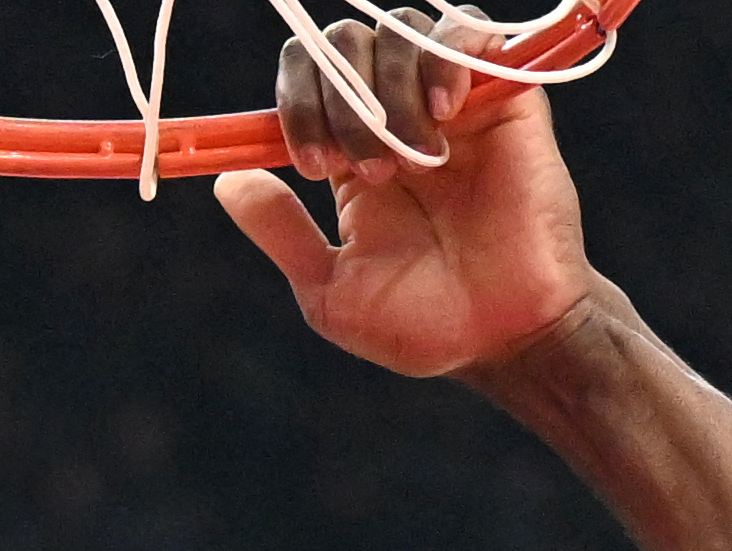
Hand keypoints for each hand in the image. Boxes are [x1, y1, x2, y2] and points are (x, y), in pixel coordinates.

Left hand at [214, 12, 598, 378]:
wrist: (502, 338)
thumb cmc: (423, 325)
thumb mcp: (330, 291)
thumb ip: (280, 233)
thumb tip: (226, 180)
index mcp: (349, 152)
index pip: (305, 77)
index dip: (297, 101)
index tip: (312, 164)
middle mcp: (394, 116)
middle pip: (344, 44)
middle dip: (339, 99)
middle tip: (367, 171)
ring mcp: (450, 102)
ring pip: (399, 31)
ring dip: (389, 89)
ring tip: (413, 159)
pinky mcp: (505, 98)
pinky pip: (469, 31)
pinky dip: (444, 57)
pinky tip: (443, 113)